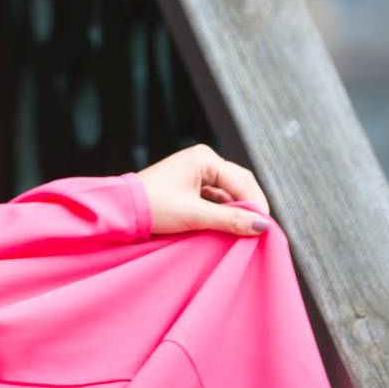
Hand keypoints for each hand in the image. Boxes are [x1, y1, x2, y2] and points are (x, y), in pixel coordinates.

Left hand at [134, 143, 272, 237]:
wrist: (123, 208)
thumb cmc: (155, 207)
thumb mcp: (195, 215)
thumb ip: (230, 220)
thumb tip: (262, 226)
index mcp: (204, 158)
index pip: (241, 181)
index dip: (255, 205)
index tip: (265, 229)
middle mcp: (203, 159)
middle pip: (239, 182)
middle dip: (250, 205)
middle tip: (261, 230)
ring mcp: (196, 170)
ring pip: (229, 189)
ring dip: (239, 208)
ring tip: (248, 230)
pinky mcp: (190, 183)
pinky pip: (216, 195)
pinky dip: (225, 209)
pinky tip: (230, 224)